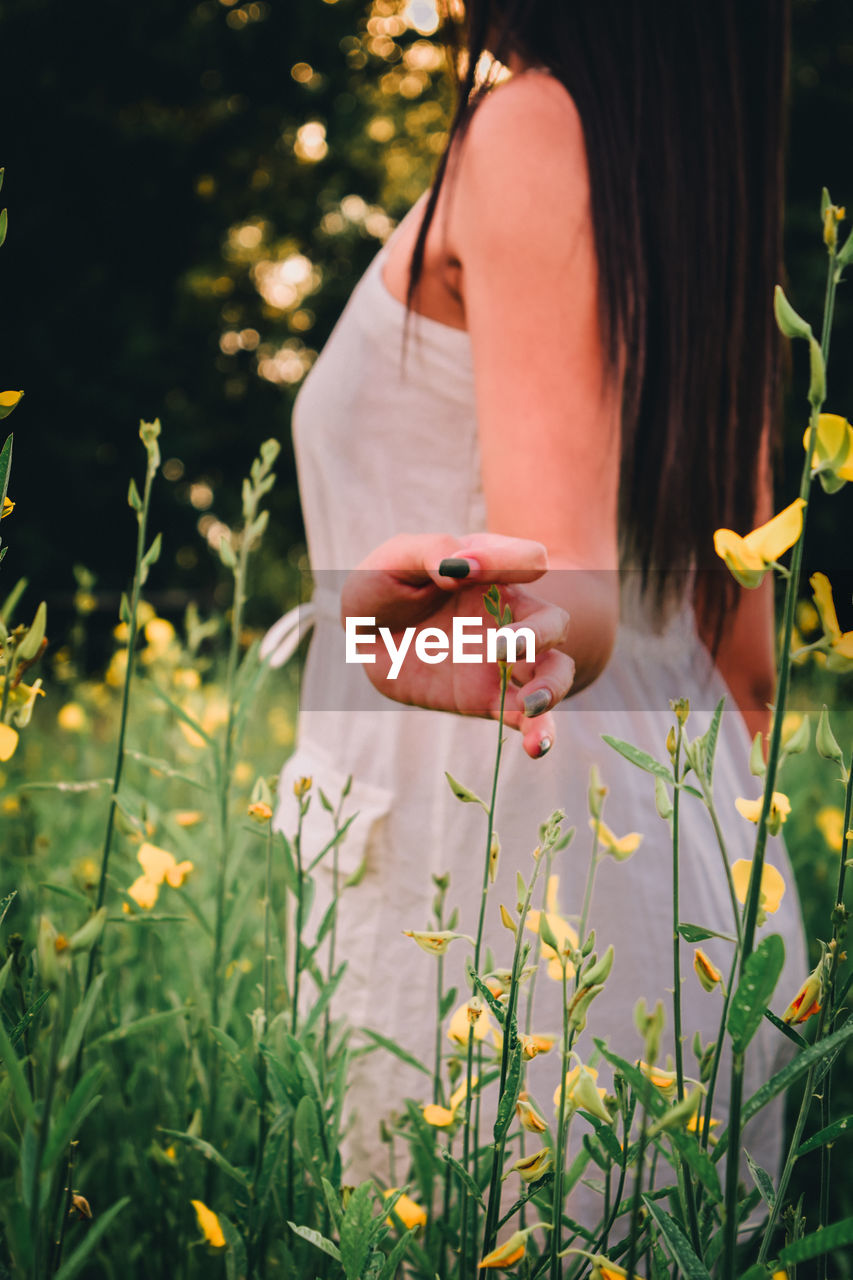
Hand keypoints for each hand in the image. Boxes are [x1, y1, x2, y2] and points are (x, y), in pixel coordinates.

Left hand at [340, 532, 573, 757]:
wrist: (367, 635)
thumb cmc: (386, 586)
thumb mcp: (395, 559)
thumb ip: (430, 552)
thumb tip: (460, 567)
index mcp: (494, 572)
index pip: (528, 559)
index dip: (508, 561)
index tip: (464, 569)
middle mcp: (510, 615)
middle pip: (553, 622)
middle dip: (538, 634)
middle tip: (499, 646)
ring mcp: (504, 661)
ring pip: (554, 671)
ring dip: (553, 686)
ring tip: (533, 702)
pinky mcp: (490, 699)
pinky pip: (527, 717)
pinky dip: (541, 732)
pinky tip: (539, 748)